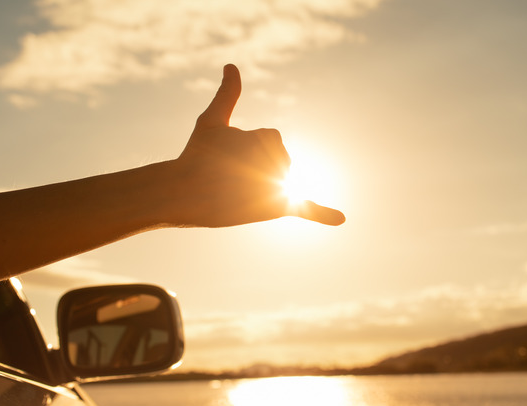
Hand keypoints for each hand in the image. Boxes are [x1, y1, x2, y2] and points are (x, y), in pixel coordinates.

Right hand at [173, 64, 344, 226]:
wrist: (184, 193)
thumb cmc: (197, 154)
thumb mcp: (213, 120)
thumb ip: (228, 94)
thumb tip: (232, 65)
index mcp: (269, 138)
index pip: (268, 140)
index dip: (244, 150)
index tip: (225, 156)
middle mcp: (279, 161)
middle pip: (276, 162)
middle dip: (253, 168)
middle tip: (226, 176)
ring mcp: (279, 186)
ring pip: (279, 181)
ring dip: (260, 185)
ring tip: (234, 190)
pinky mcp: (276, 208)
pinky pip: (305, 209)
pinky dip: (323, 214)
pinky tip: (341, 219)